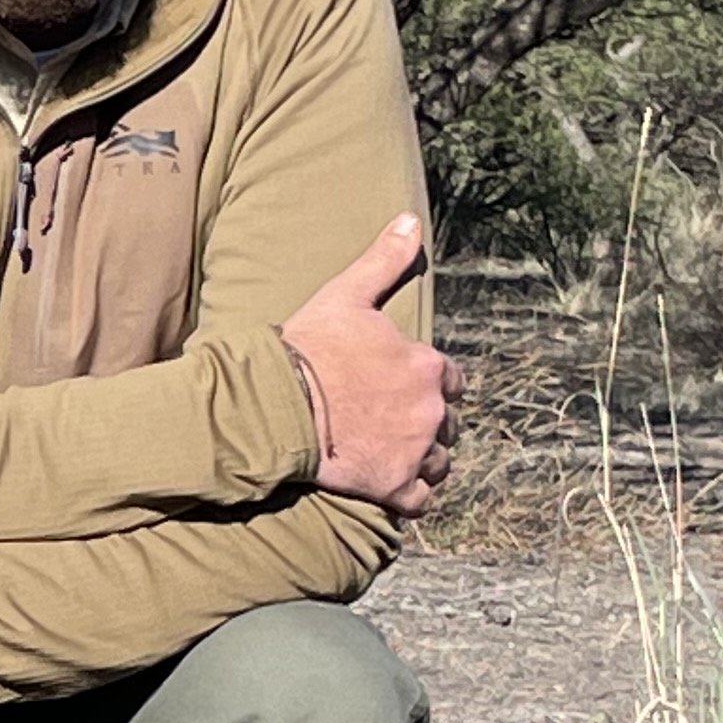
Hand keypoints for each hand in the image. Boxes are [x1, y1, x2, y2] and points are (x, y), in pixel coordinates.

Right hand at [282, 214, 454, 513]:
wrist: (272, 407)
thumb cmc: (306, 350)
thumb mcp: (345, 296)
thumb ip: (383, 261)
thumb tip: (410, 220)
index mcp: (426, 366)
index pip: (449, 381)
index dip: (429, 385)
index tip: (401, 389)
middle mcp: (430, 410)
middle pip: (446, 424)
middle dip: (425, 424)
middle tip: (389, 424)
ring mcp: (414, 451)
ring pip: (438, 462)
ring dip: (420, 460)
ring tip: (389, 456)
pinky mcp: (393, 487)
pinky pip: (419, 502)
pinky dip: (408, 498)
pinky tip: (387, 488)